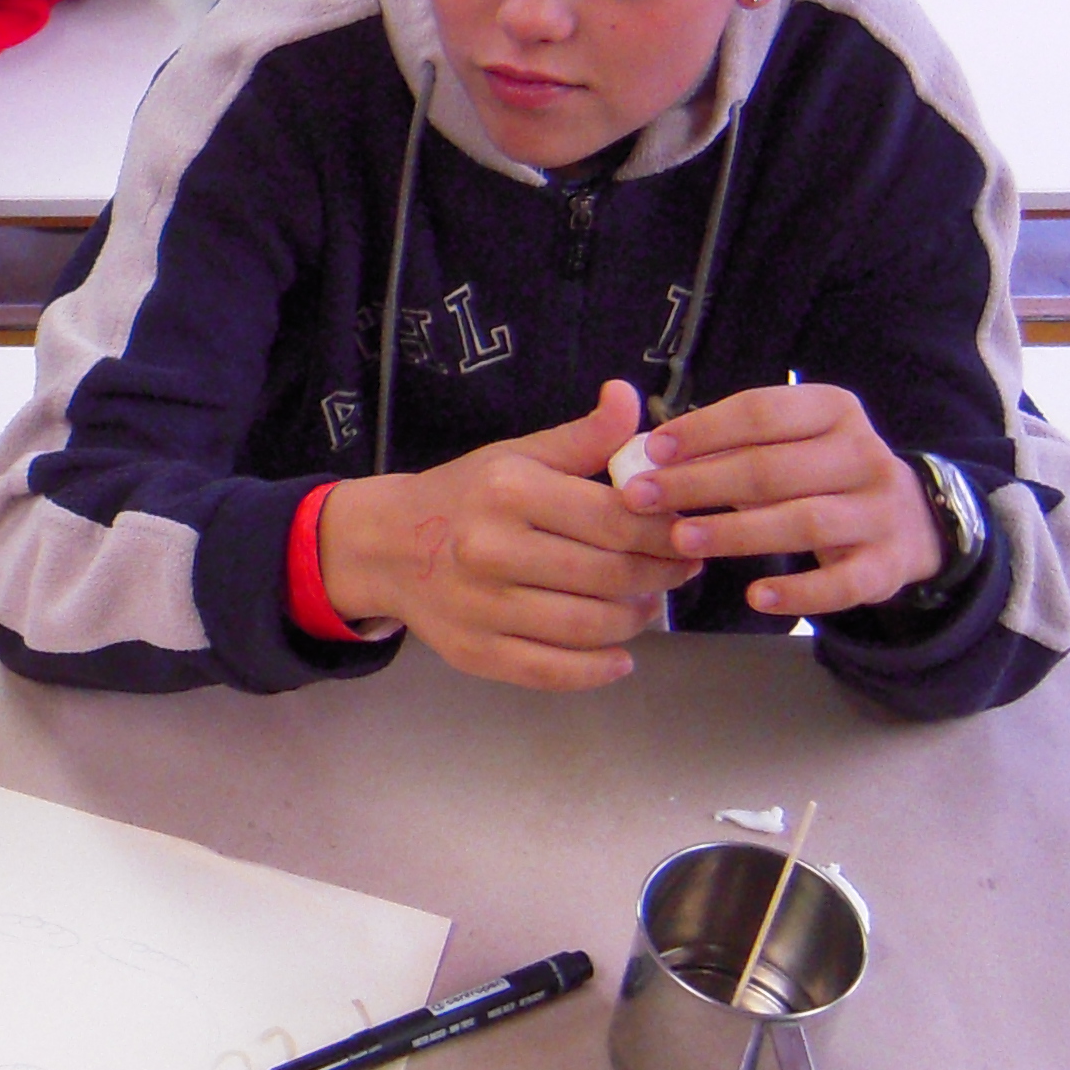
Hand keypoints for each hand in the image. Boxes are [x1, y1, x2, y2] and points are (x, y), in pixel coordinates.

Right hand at [316, 381, 694, 690]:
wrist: (384, 545)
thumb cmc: (465, 495)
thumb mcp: (519, 455)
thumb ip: (582, 437)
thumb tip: (627, 397)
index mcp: (510, 493)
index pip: (616, 520)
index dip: (666, 532)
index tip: (685, 534)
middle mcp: (491, 550)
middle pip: (610, 576)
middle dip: (660, 577)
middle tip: (675, 572)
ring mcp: (480, 607)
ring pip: (589, 627)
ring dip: (635, 620)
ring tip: (645, 605)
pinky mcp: (474, 652)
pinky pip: (552, 672)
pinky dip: (597, 670)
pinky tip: (619, 656)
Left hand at [610, 383, 943, 621]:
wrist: (908, 520)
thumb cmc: (817, 475)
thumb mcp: (784, 444)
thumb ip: (724, 446)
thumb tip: (643, 454)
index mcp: (833, 410)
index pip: (763, 412)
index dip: (704, 429)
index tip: (652, 450)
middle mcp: (864, 455)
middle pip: (773, 468)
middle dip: (701, 482)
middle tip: (641, 497)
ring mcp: (881, 512)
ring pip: (805, 522)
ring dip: (737, 532)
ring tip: (681, 540)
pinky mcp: (888, 565)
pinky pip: (843, 583)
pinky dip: (799, 593)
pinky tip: (755, 596)